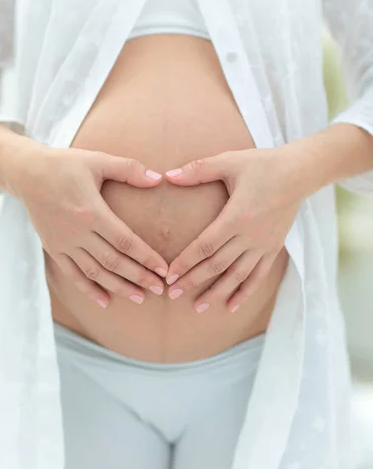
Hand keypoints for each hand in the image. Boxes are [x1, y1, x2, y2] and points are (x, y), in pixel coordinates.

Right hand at [15, 147, 168, 307]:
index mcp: (91, 212)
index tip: (163, 270)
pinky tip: (105, 301)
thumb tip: (158, 179)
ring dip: (119, 287)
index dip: (146, 257)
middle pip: (114, 261)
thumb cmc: (65, 164)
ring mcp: (64, 243)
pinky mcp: (54, 249)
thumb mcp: (98, 160)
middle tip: (160, 289)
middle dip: (139, 277)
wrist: (27, 173)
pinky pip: (73, 274)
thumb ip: (129, 170)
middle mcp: (78, 232)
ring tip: (140, 297)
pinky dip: (89, 289)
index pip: (125, 241)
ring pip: (95, 272)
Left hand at [164, 147, 304, 312]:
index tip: (169, 276)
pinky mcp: (273, 248)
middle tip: (172, 294)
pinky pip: (258, 276)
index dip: (186, 262)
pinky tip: (231, 306)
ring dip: (216, 292)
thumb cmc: (262, 164)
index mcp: (237, 216)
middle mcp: (250, 236)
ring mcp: (263, 245)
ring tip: (198, 306)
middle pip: (217, 265)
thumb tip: (167, 176)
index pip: (205, 246)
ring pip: (237, 276)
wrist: (300, 173)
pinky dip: (244, 292)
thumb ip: (198, 170)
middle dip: (193, 281)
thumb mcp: (229, 161)